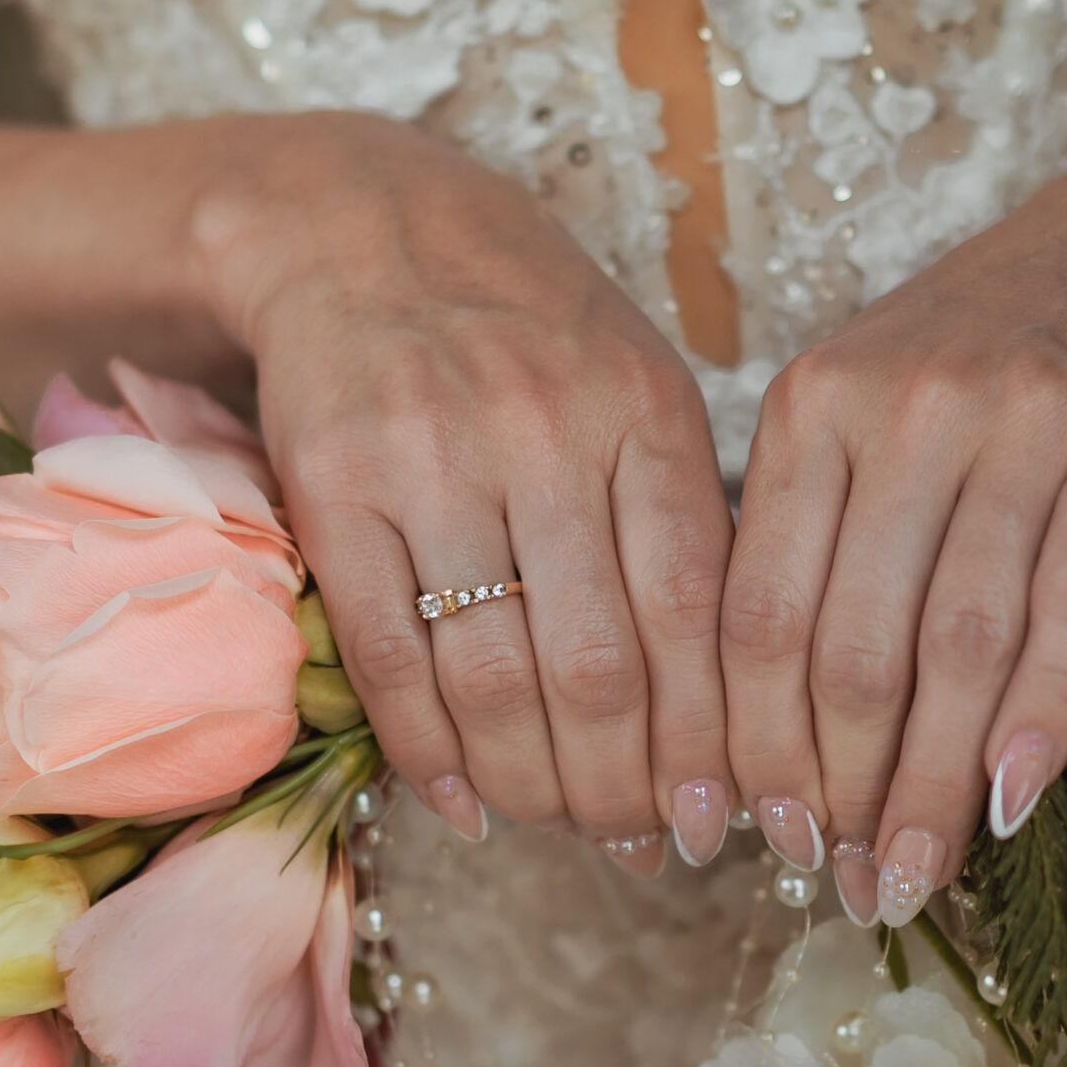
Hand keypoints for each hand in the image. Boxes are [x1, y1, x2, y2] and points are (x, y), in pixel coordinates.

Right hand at [190, 112, 735, 869]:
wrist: (358, 225)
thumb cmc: (521, 323)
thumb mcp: (633, 381)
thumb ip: (680, 513)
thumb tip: (730, 693)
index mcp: (644, 410)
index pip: (696, 611)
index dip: (709, 736)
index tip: (718, 814)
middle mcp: (545, 435)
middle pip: (599, 667)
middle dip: (624, 786)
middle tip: (638, 842)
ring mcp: (434, 462)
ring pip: (496, 676)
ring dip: (532, 783)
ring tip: (556, 823)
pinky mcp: (336, 490)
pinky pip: (390, 656)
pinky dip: (428, 750)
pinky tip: (459, 801)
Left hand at [720, 106, 1066, 922]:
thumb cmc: (978, 361)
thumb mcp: (860, 414)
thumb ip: (812, 542)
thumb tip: (764, 738)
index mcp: (808, 410)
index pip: (757, 610)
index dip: (753, 743)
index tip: (755, 840)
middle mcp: (903, 411)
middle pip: (852, 643)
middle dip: (840, 788)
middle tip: (845, 885)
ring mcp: (1021, 423)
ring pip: (959, 644)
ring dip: (933, 782)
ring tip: (916, 876)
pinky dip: (1041, 719)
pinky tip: (1013, 803)